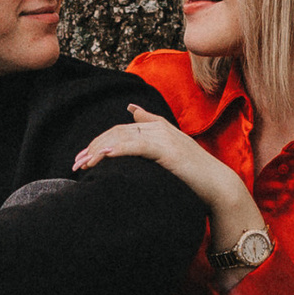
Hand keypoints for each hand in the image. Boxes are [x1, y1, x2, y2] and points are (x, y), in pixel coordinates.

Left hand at [74, 113, 263, 257]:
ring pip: (122, 137)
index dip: (98, 142)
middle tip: (75, 165)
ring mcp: (163, 137)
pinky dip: (117, 149)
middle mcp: (159, 128)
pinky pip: (136, 146)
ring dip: (99, 150)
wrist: (217, 187)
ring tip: (83, 164)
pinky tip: (103, 157)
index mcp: (157, 127)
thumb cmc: (193, 175)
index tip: (81, 159)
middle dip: (93, 147)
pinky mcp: (167, 150)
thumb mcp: (170, 148)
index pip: (119, 130)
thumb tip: (131, 107)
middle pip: (116, 132)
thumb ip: (151, 127)